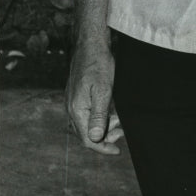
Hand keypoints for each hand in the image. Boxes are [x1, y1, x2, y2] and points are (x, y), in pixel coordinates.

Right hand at [65, 40, 122, 154]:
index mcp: (76, 110)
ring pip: (89, 123)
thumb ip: (98, 116)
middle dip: (106, 136)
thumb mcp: (102, 91)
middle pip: (88, 134)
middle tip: (123, 128)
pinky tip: (113, 110)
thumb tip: (94, 139)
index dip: (103, 148)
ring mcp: (74, 102)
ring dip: (105, 125)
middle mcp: (72, 108)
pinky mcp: (79, 96)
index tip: (117, 151)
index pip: (88, 139)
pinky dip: (102, 116)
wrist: (91, 45)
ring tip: (120, 118)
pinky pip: (89, 113)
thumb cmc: (98, 65)